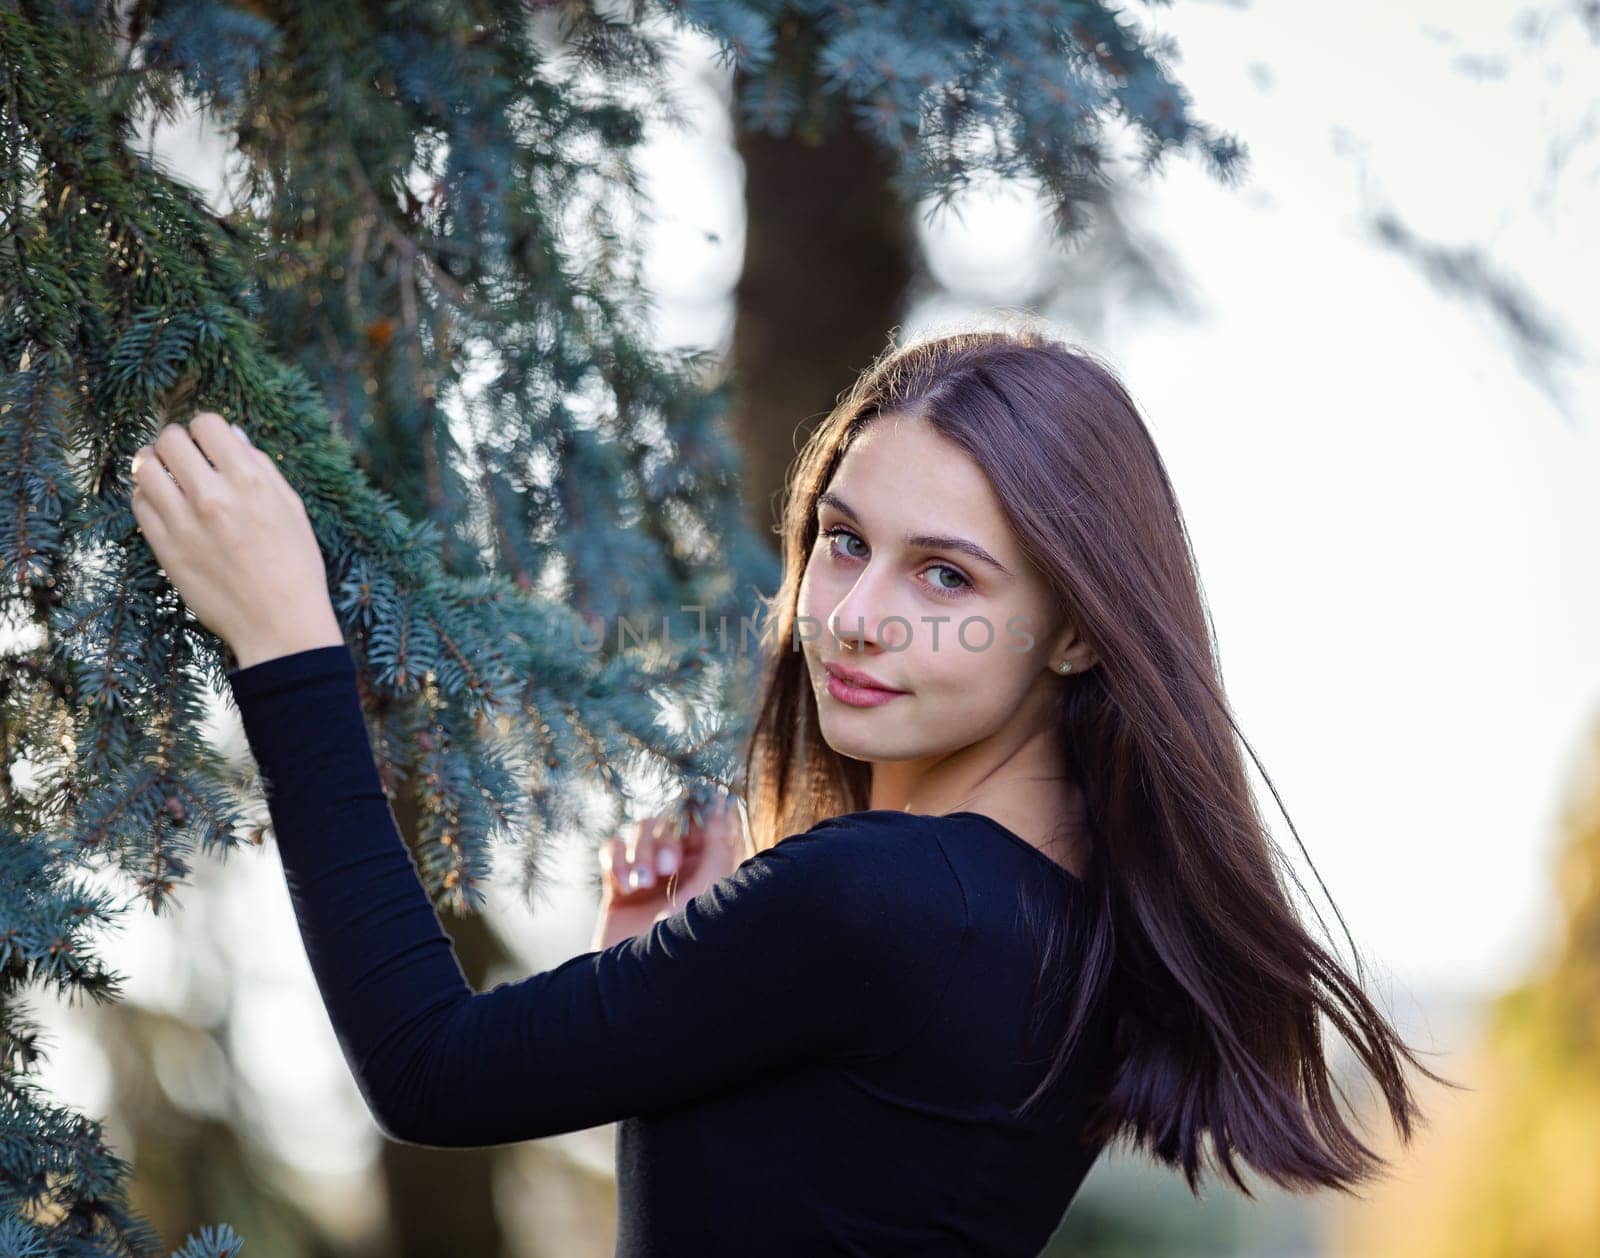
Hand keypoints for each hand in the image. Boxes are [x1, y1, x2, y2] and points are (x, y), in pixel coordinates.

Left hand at [129, 412, 342, 667]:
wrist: (280, 624)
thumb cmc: (295, 567)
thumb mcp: (291, 509)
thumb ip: (262, 467)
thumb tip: (232, 435)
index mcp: (251, 481)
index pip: (207, 424)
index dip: (206, 430)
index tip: (208, 445)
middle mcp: (214, 496)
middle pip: (169, 439)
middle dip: (176, 443)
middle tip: (184, 459)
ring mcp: (184, 522)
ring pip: (144, 467)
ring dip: (153, 465)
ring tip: (166, 477)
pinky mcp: (164, 548)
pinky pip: (138, 503)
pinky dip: (147, 497)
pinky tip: (164, 506)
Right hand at [591, 796, 747, 950]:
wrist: (636, 988)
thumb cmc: (681, 946)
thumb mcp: (708, 893)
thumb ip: (718, 847)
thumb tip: (724, 807)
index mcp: (711, 871)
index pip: (705, 823)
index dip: (696, 817)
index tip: (693, 820)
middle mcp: (682, 872)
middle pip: (670, 821)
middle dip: (665, 840)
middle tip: (666, 869)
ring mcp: (648, 877)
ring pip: (641, 829)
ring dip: (640, 850)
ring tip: (640, 884)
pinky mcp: (617, 885)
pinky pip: (612, 847)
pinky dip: (615, 859)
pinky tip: (623, 886)